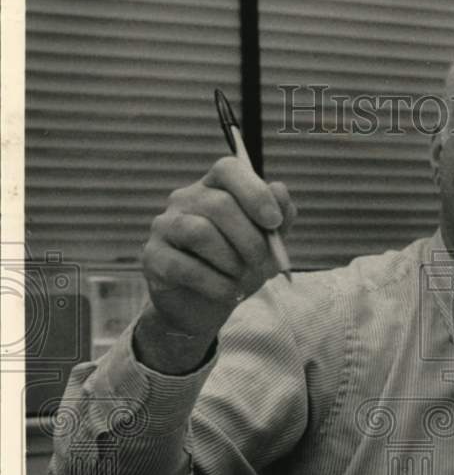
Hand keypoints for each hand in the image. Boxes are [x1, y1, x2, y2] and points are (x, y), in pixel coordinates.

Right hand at [137, 157, 295, 369]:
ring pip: (199, 232)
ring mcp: (164, 226)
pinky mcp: (152, 257)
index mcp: (215, 188)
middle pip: (220, 205)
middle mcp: (185, 199)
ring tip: (241, 277)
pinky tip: (228, 292)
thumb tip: (279, 190)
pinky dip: (215, 284)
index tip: (274, 223)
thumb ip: (280, 216)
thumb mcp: (267, 243)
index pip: (229, 169)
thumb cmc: (237, 266)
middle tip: (263, 264)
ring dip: (231, 261)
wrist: (205, 305)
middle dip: (251, 240)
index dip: (255, 192)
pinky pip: (184, 267)